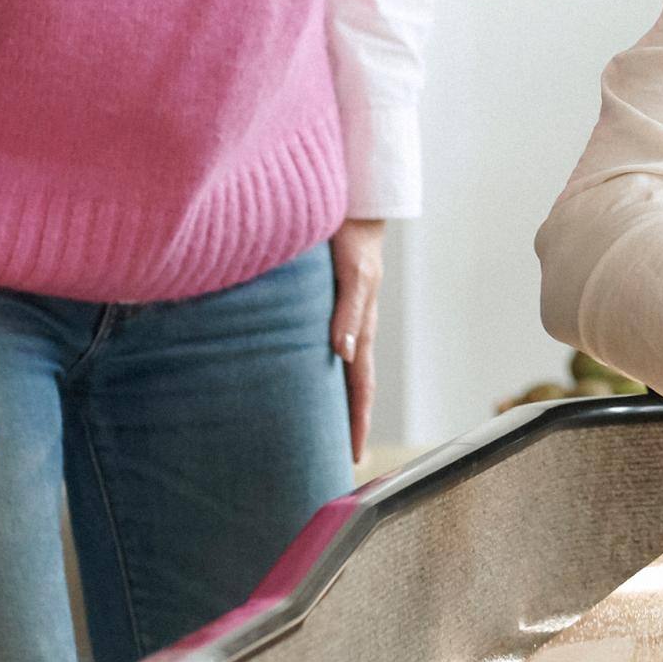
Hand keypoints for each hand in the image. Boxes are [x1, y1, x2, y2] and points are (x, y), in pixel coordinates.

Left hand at [330, 218, 383, 467]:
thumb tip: (341, 352)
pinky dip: (318, 371)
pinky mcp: (328, 306)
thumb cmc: (353, 237)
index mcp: (361, 328)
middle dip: (346, 423)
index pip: (361, 387)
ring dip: (331, 400)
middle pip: (351, 387)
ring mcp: (342, 319)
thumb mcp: (353, 272)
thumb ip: (347, 310)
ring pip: (337, 370)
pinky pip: (325, 347)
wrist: (352, 203)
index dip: (357, 422)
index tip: (354, 457)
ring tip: (317, 430)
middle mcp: (352, 329)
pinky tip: (301, 378)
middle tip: (333, 458)